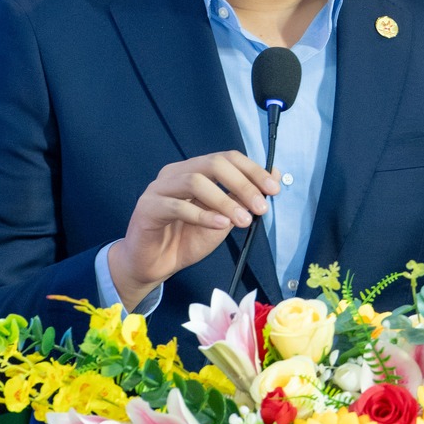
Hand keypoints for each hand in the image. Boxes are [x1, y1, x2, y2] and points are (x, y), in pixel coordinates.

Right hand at [106, 152, 280, 308]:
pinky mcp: (148, 208)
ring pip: (195, 181)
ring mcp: (159, 188)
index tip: (273, 189)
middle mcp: (176, 173)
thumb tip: (275, 176)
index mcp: (194, 170)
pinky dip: (202, 215)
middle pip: (213, 164)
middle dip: (242, 184)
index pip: (227, 158)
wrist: (155, 265)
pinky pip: (176, 206)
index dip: (252, 170)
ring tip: (242, 221)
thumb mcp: (224, 218)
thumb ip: (243, 198)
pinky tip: (219, 225)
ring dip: (224, 201)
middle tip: (261, 207)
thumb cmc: (186, 239)